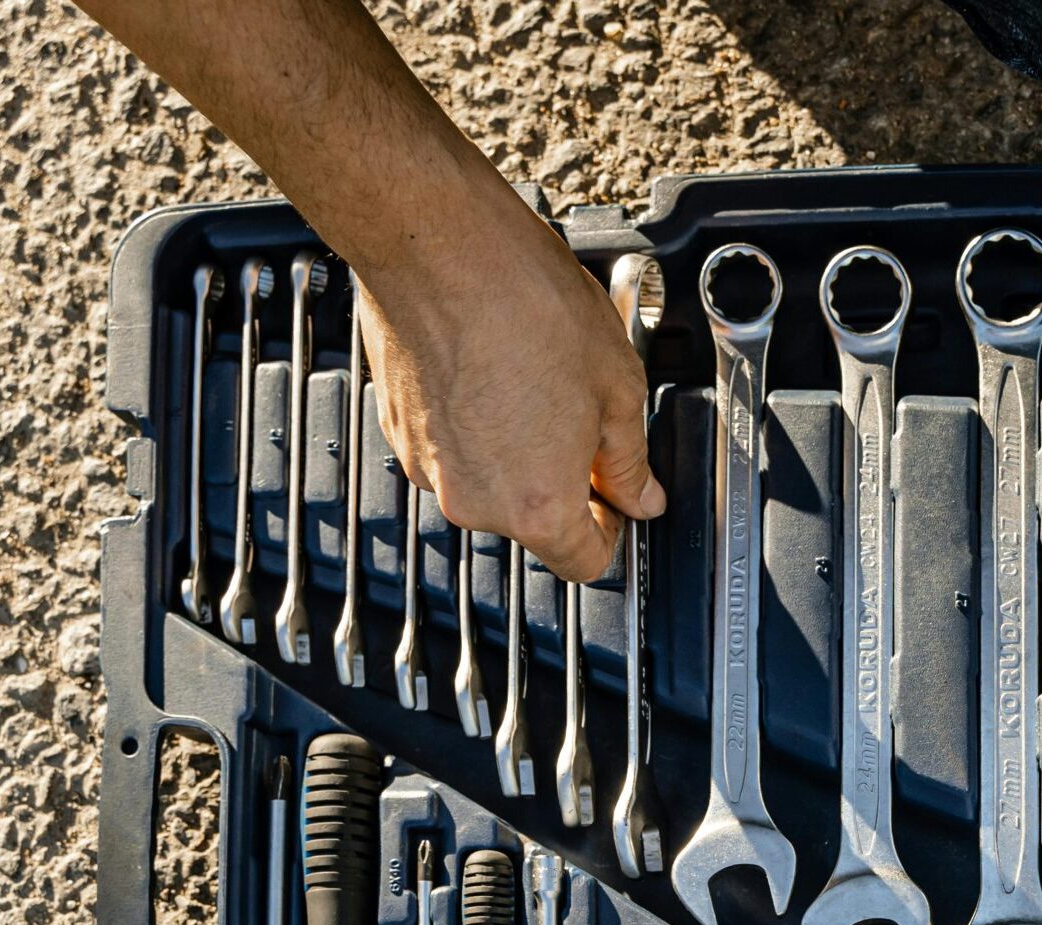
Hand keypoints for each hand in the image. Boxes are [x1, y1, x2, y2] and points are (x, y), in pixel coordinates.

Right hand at [359, 177, 664, 581]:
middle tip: (583, 419)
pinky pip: (454, 450)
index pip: (584, 564)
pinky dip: (477, 425)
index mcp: (537, 506)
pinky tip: (496, 370)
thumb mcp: (617, 386)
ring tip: (536, 381)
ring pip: (491, 484)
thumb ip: (631, 460)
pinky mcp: (400, 433)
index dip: (611, 533)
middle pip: (534, 522)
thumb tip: (641, 496)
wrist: (435, 242)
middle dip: (564, 481)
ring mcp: (429, 470)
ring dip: (519, 450)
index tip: (618, 501)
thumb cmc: (523, 302)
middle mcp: (475, 503)